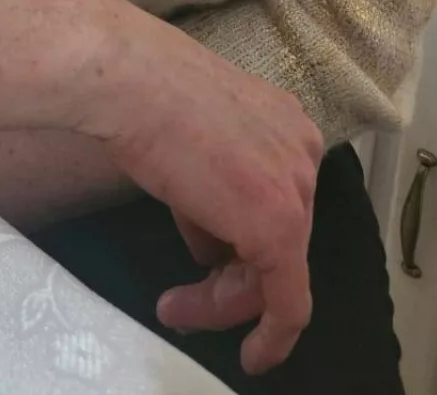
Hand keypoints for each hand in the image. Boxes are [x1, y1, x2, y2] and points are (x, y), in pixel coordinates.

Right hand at [74, 1, 323, 375]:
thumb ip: (215, 193)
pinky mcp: (279, 227)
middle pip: (279, 237)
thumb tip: (212, 245)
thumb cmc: (147, 96)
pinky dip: (273, 335)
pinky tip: (252, 355)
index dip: (244, 243)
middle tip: (183, 303)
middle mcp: (304, 152)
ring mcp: (295, 188)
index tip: (218, 272)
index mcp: (287, 125)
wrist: (131, 81)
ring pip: (277, 271)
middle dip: (231, 279)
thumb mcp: (195, 144)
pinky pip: (289, 301)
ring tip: (175, 308)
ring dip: (224, 301)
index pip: (276, 201)